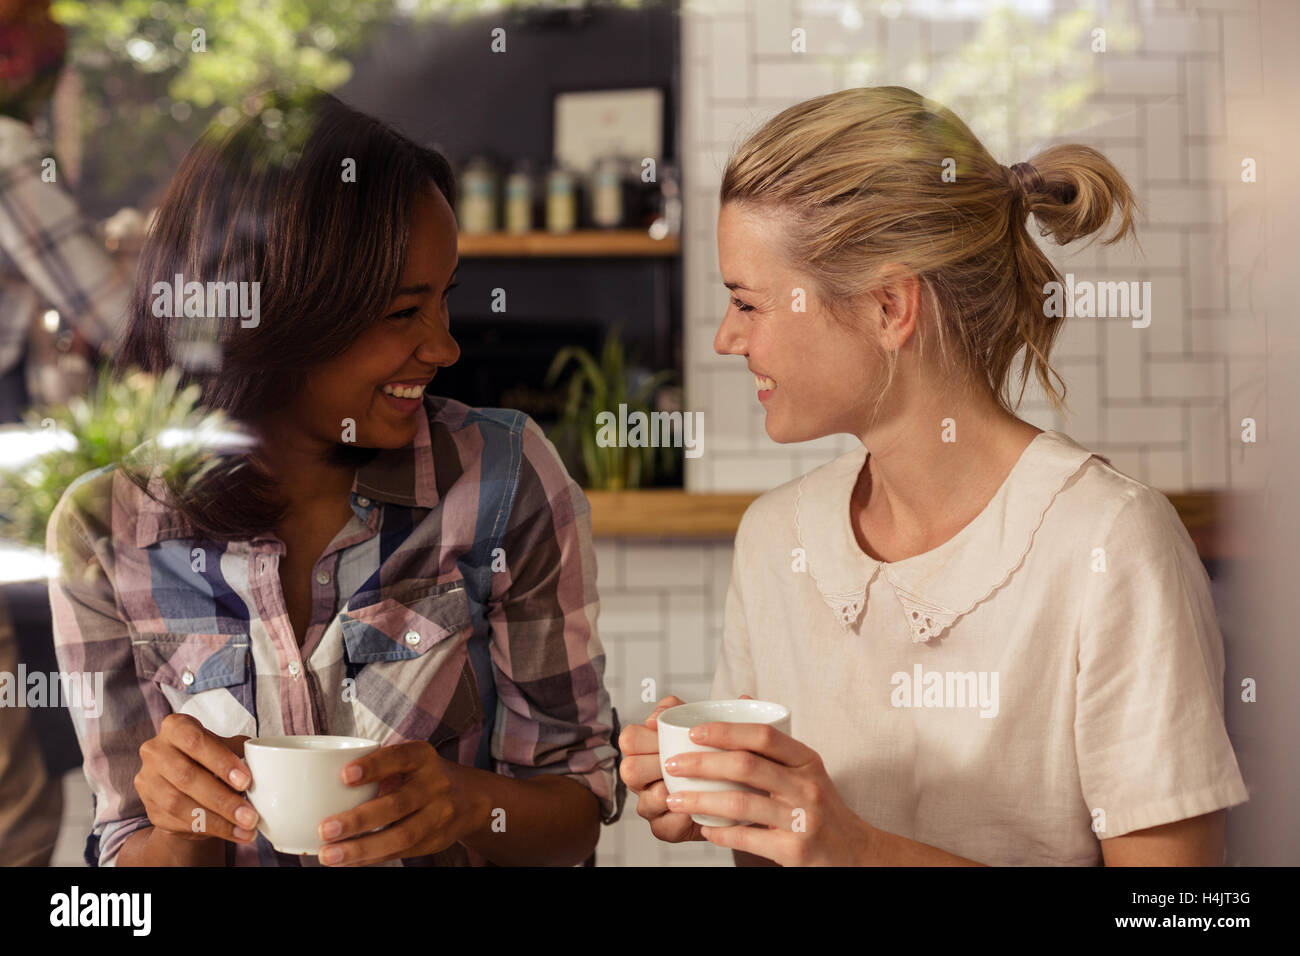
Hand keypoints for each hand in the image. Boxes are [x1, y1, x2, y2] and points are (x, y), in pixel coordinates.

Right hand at [134, 713, 257, 844]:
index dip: (221, 761)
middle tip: (250, 815)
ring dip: (218, 820)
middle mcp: (156, 751)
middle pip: (187, 776)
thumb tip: (261, 765)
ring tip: (246, 827)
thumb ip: (239, 751)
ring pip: (180, 804)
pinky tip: (232, 833)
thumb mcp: (224, 747)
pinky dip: (209, 829)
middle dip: (222, 799)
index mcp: (176, 727)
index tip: (246, 781)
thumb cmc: (210, 758)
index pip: (196, 741)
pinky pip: (178, 822)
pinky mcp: (151, 809)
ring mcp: (148, 781)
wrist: (187, 787)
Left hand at [316, 740, 487, 865]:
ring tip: (329, 855)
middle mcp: (435, 784)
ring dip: (362, 848)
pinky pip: (400, 853)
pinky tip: (347, 861)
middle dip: (360, 819)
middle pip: (398, 804)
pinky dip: (371, 858)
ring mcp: (439, 815)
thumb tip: (320, 781)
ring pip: (401, 836)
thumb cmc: (421, 775)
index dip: (373, 766)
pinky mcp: (435, 841)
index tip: (343, 775)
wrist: (471, 799)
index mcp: (423, 757)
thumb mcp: (409, 760)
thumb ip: (378, 766)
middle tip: (325, 829)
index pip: (399, 757)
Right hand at [618, 694, 758, 844]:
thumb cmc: (717, 757)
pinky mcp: (663, 829)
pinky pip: (663, 827)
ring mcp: (650, 804)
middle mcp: (642, 778)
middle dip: (656, 764)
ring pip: (644, 800)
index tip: (668, 733)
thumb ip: (726, 713)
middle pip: (630, 769)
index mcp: (647, 749)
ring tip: (693, 787)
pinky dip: (681, 819)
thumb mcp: (718, 731)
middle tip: (684, 760)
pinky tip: (698, 811)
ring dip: (669, 793)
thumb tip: (744, 697)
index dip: (646, 734)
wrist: (733, 796)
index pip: (629, 738)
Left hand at [660, 717, 873, 865]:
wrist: (856, 852)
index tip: (693, 733)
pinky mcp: (795, 851)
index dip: (725, 731)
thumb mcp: (808, 769)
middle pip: (745, 766)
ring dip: (701, 800)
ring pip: (741, 804)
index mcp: (807, 760)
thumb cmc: (821, 806)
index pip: (764, 736)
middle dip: (702, 764)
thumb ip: (775, 743)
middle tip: (673, 765)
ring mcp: (802, 820)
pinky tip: (705, 829)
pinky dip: (720, 833)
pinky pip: (748, 839)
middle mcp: (807, 786)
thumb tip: (741, 700)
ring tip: (675, 799)